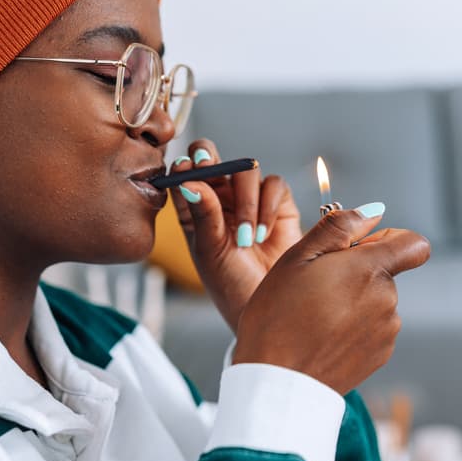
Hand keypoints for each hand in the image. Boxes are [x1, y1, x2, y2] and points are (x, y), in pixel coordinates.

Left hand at [168, 138, 303, 332]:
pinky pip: (274, 185)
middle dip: (210, 159)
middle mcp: (220, 197)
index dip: (183, 166)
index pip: (183, 173)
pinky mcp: (278, 203)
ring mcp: (249, 198)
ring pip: (246, 170)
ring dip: (245, 201)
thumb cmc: (230, 283)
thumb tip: (189, 180)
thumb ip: (203, 213)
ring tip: (246, 239)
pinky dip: (268, 206)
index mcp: (194, 207)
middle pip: (212, 157)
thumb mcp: (210, 250)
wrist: (270, 303)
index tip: (184, 170)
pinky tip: (262, 235)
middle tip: (207, 167)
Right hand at [232, 206, 430, 394]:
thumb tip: (373, 211)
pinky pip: (372, 329)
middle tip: (315, 287)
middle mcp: (387, 300)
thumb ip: (339, 227)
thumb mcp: (297, 257)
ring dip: (353, 302)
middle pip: (385, 272)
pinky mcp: (380, 356)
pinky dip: (353, 328)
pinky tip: (323, 337)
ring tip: (314, 317)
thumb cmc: (278, 317)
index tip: (360, 249)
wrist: (277, 383)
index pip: (414, 244)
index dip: (390, 239)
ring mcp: (386, 331)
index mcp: (370, 270)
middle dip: (357, 272)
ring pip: (376, 301)